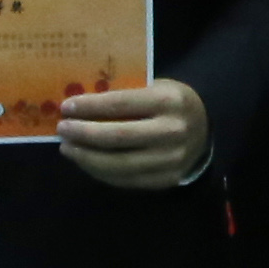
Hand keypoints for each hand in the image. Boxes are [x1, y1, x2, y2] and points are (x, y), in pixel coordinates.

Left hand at [59, 76, 212, 188]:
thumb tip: (80, 105)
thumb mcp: (155, 87)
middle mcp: (171, 131)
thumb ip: (125, 95)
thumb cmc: (171, 102)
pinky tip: (86, 161)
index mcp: (168, 101)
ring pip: (118, 164)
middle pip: (117, 136)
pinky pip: (125, 180)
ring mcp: (170, 160)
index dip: (90, 106)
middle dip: (83, 133)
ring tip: (68, 147)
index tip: (66, 107)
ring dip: (86, 157)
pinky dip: (100, 172)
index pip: (121, 104)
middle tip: (62, 129)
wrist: (205, 129)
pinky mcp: (165, 180)